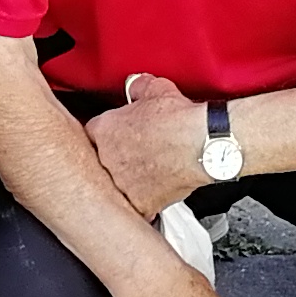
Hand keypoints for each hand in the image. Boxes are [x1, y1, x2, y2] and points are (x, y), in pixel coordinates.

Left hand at [87, 77, 209, 218]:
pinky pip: (136, 208)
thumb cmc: (181, 120)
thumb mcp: (156, 89)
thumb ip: (138, 88)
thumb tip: (136, 88)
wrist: (204, 146)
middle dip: (115, 159)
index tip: (118, 137)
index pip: (91, 134)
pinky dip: (145, 203)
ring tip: (148, 174)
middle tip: (134, 155)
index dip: (107, 135)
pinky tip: (154, 194)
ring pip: (117, 186)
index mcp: (103, 130)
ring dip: (128, 182)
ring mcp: (121, 183)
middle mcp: (106, 158)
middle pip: (100, 162)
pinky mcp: (140, 204)